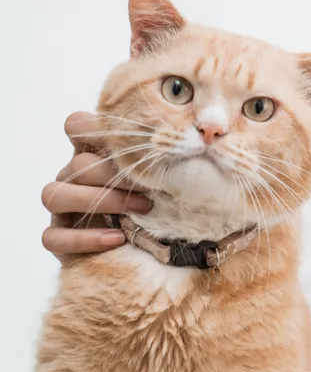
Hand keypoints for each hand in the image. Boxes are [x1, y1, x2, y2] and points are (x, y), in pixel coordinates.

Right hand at [41, 112, 150, 260]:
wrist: (152, 245)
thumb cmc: (158, 202)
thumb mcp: (161, 177)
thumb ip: (162, 159)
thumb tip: (194, 138)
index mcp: (93, 154)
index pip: (76, 125)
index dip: (90, 125)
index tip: (121, 137)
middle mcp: (72, 177)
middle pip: (77, 165)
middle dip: (115, 176)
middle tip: (151, 188)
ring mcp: (62, 208)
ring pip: (55, 195)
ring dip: (100, 201)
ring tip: (140, 210)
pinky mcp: (57, 238)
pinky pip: (54, 237)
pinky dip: (85, 238)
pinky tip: (117, 238)